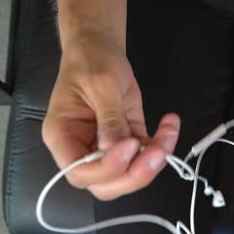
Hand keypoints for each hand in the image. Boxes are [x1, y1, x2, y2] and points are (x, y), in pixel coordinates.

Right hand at [42, 35, 179, 200]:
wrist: (100, 49)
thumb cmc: (91, 61)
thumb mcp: (101, 83)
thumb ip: (109, 118)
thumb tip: (114, 148)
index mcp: (63, 136)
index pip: (78, 171)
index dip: (106, 168)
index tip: (129, 145)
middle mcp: (82, 148)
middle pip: (105, 184)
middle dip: (134, 175)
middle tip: (157, 152)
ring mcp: (107, 146)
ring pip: (129, 173)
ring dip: (154, 160)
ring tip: (168, 131)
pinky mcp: (129, 138)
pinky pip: (145, 153)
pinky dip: (162, 144)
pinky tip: (170, 124)